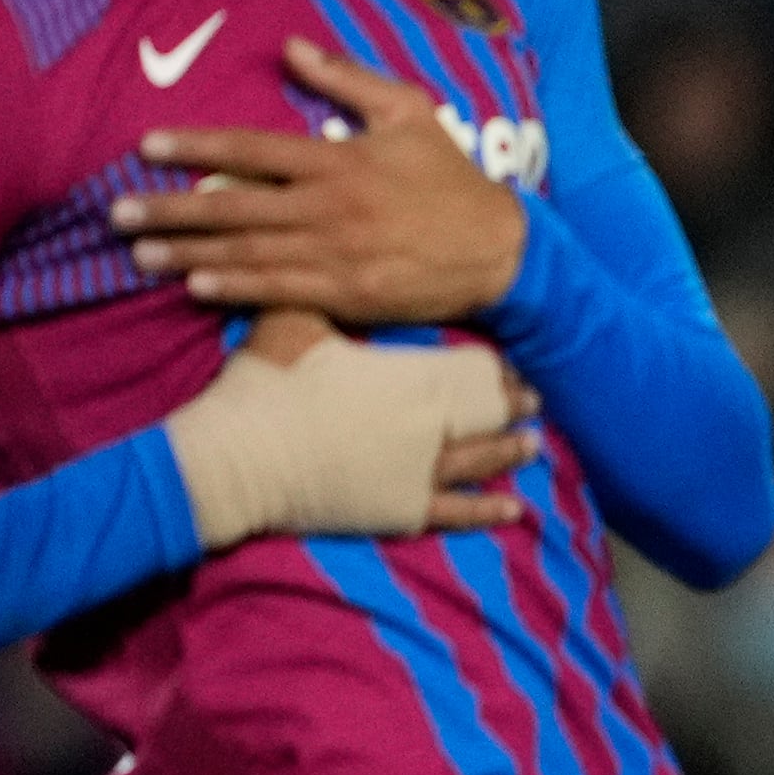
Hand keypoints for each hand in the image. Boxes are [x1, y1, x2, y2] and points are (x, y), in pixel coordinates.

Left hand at [115, 37, 529, 325]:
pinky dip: (236, 290)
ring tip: (140, 255)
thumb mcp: (409, 111)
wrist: (500, 250)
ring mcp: (336, 255)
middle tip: (116, 215)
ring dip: (189, 255)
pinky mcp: (349, 294)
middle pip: (234, 208)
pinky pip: (281, 291)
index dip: (195, 148)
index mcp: (338, 160)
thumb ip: (346, 79)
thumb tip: (289, 47)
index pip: (251, 150)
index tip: (146, 147)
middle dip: (171, 211)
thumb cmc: (451, 178)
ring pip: (248, 253)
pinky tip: (196, 288)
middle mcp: (328, 207)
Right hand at [167, 308, 540, 546]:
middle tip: (534, 401)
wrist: (239, 456)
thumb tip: (334, 261)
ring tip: (534, 444)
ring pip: (482, 460)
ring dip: (511, 451)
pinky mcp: (402, 511)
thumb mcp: (295, 320)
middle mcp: (432, 426)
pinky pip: (458, 513)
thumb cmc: (266, 383)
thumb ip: (325, 293)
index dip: (499, 370)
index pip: (475, 371)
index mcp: (413, 377)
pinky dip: (488, 510)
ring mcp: (421, 473)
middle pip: (488, 414)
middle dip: (513, 407)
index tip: (515, 368)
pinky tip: (513, 510)